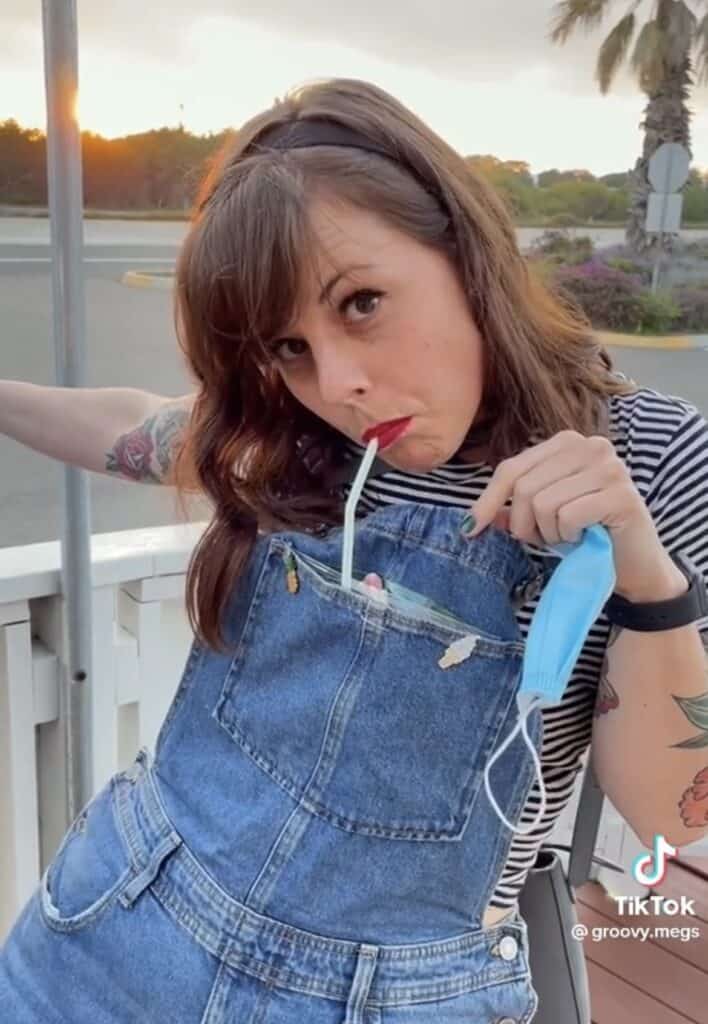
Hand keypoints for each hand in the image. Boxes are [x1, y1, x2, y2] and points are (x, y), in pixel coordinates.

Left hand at [464, 430, 684, 600]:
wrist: (636, 567)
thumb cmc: (588, 536)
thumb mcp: (543, 519)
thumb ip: (513, 509)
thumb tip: (473, 519)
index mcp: (566, 443)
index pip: (512, 468)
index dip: (487, 500)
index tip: (471, 529)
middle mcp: (590, 445)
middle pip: (524, 486)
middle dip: (523, 523)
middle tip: (544, 539)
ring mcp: (609, 467)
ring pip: (543, 503)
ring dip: (548, 532)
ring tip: (569, 537)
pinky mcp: (622, 494)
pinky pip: (568, 516)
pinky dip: (568, 536)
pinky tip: (584, 539)